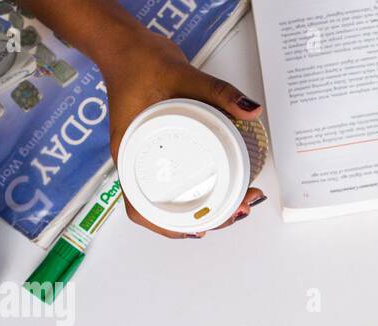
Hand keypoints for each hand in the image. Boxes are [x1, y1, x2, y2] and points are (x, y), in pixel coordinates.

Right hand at [97, 27, 264, 238]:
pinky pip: (179, 181)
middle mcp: (137, 162)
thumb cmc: (139, 62)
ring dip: (205, 209)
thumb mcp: (182, 74)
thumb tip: (251, 110)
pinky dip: (201, 192)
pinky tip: (225, 191)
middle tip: (240, 210)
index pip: (141, 207)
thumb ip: (218, 91)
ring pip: (173, 200)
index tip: (202, 227)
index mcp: (130, 153)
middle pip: (164, 211)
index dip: (170, 226)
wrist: (126, 46)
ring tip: (239, 205)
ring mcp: (149, 157)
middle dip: (205, 218)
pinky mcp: (161, 149)